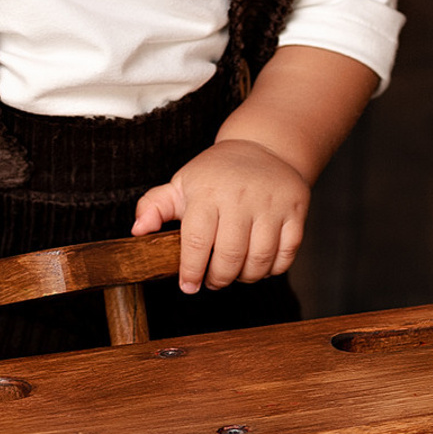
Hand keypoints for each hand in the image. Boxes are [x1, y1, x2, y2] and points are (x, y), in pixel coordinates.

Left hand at [132, 138, 308, 292]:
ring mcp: (271, 203)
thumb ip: (154, 206)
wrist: (264, 147)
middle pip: (229, 256)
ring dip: (245, 277)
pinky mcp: (295, 210)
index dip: (191, 271)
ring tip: (235, 274)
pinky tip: (259, 265)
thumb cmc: (216, 174)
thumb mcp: (182, 184)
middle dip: (218, 279)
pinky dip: (272, 269)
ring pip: (260, 259)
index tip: (188, 286)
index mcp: (208, 192)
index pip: (197, 242)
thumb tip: (137, 231)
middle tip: (213, 281)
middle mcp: (240, 196)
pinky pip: (286, 254)